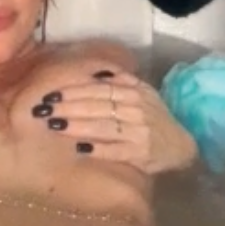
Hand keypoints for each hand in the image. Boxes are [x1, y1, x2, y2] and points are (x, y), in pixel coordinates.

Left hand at [31, 65, 196, 175]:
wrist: (181, 146)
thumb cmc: (154, 118)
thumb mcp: (142, 93)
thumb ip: (120, 81)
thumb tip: (94, 72)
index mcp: (133, 91)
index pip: (98, 88)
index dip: (73, 90)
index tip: (50, 94)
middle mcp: (136, 109)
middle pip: (97, 106)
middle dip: (68, 107)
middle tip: (43, 111)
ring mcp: (139, 131)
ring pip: (103, 126)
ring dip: (77, 126)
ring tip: (55, 126)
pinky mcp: (141, 153)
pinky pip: (115, 150)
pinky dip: (98, 149)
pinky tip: (80, 149)